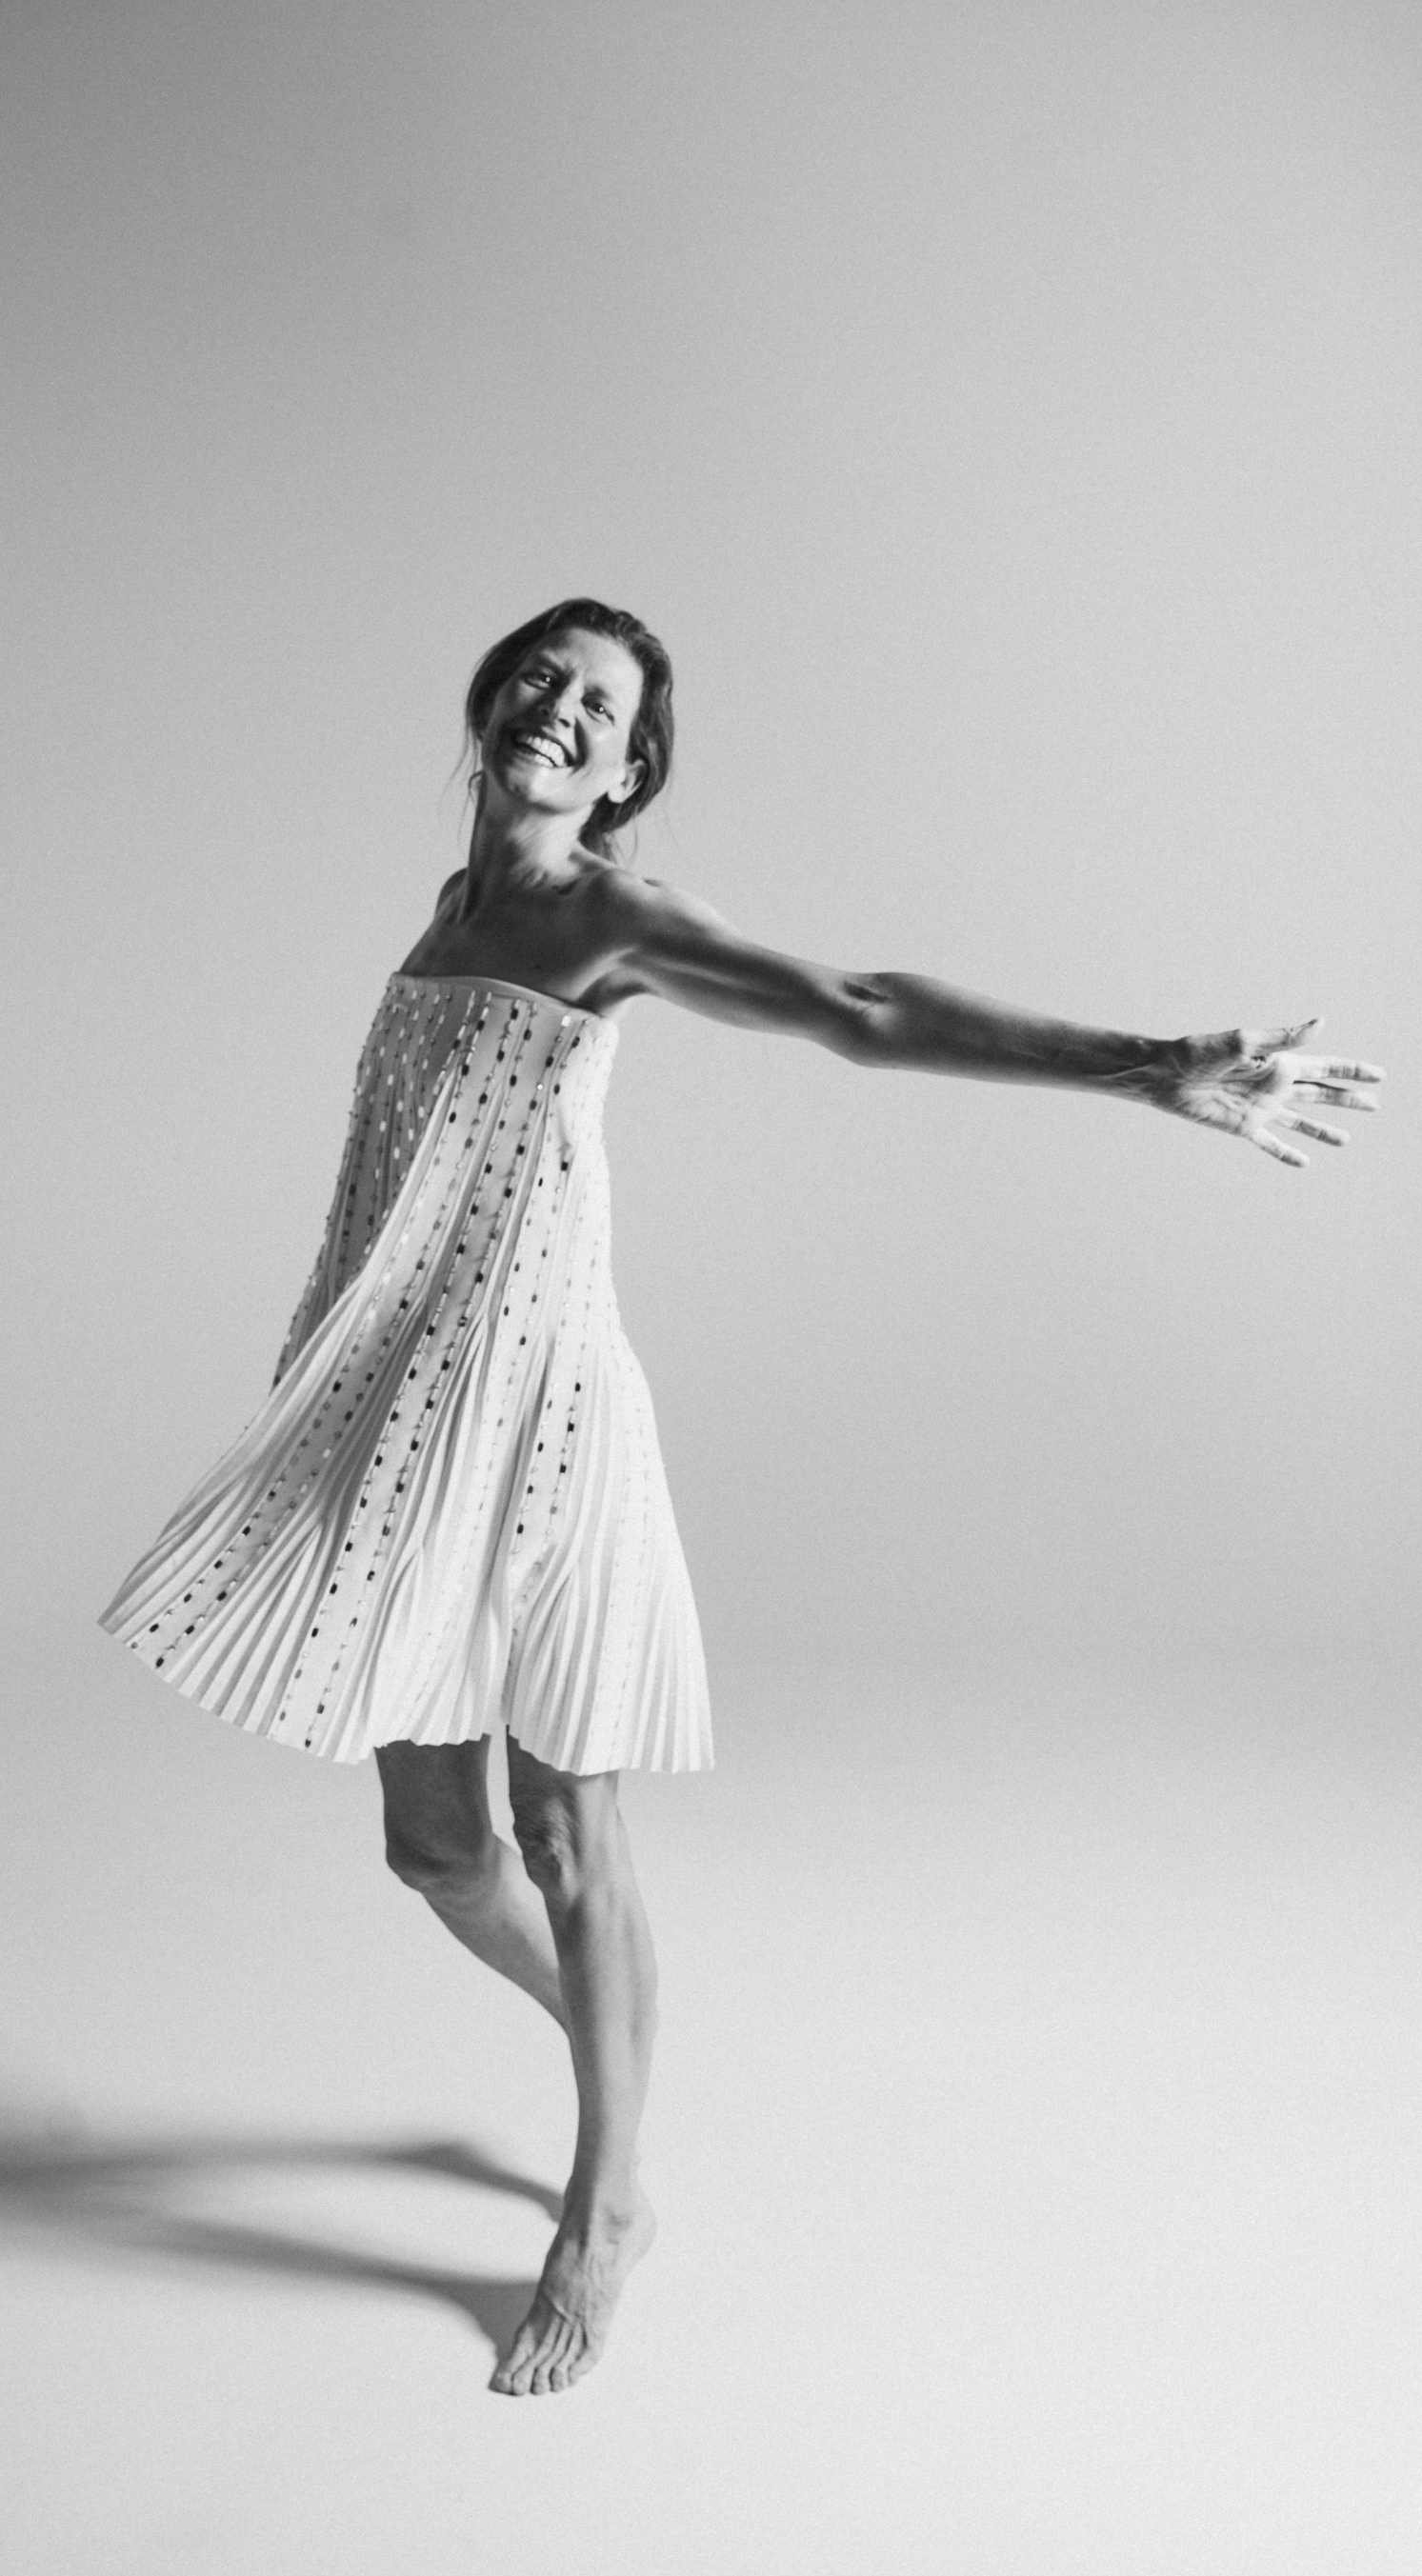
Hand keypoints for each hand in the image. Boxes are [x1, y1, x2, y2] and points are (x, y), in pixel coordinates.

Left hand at [1144, 1019, 1384, 1167]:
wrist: (1165, 1076)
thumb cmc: (1200, 1052)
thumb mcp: (1243, 1041)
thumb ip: (1283, 1038)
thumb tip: (1321, 1024)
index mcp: (1280, 1063)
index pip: (1326, 1068)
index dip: (1353, 1071)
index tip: (1379, 1075)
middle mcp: (1274, 1086)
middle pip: (1321, 1095)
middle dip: (1348, 1099)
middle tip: (1375, 1104)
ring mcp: (1261, 1108)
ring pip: (1302, 1122)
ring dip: (1324, 1130)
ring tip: (1346, 1139)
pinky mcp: (1244, 1128)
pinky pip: (1271, 1144)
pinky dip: (1287, 1154)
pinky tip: (1304, 1162)